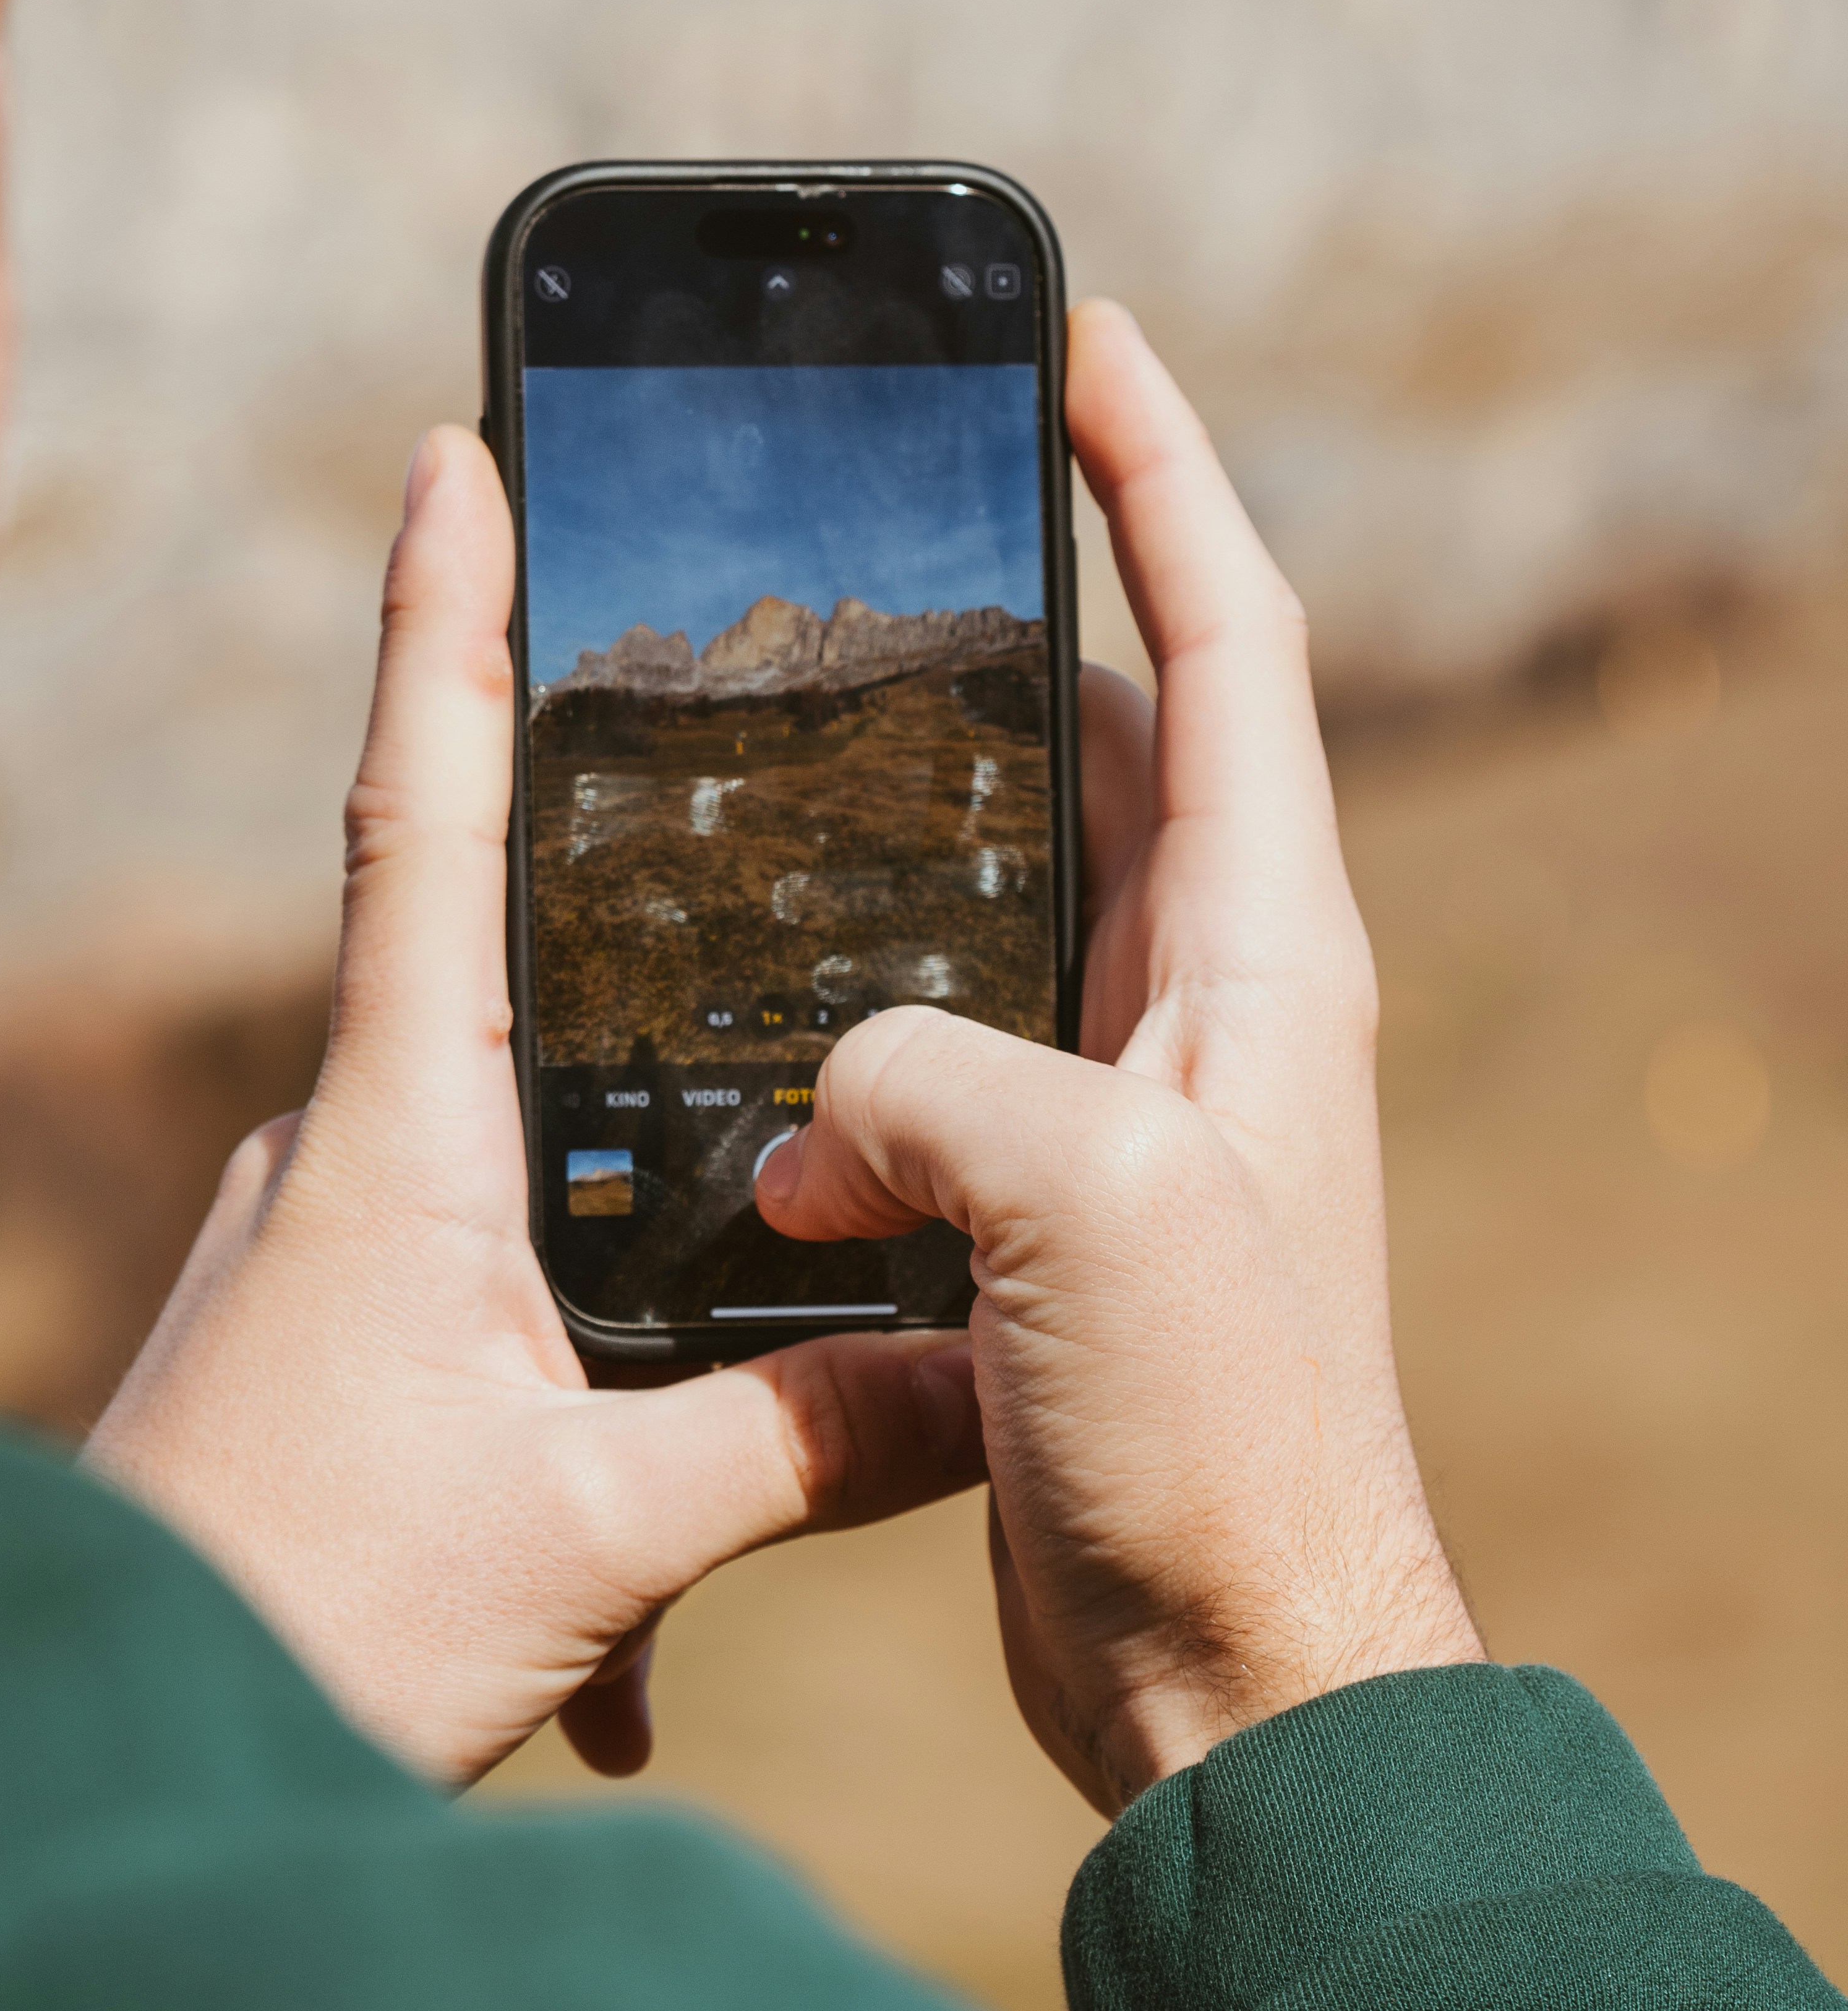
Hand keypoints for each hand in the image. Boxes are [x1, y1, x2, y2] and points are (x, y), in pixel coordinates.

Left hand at [84, 428, 985, 1788]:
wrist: (81, 1767)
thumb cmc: (305, 1627)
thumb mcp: (595, 1543)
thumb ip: (801, 1440)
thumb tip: (981, 1377)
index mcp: (396, 1134)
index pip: (420, 811)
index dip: (446, 621)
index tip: (455, 449)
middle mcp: (339, 1156)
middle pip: (500, 984)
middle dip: (629, 959)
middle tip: (751, 885)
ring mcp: (314, 1254)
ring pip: (522, 1208)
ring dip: (630, 1325)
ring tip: (695, 1485)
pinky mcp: (313, 1353)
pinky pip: (479, 1341)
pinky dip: (570, 1450)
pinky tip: (616, 1644)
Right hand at [757, 302, 1480, 1817]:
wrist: (1240, 1667)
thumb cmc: (1216, 1439)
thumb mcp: (1083, 1203)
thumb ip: (931, 1082)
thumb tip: (821, 1114)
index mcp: (1261, 954)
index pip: (1227, 641)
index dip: (1161, 475)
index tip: (1083, 343)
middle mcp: (1208, 1005)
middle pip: (1112, 742)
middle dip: (1009, 626)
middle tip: (872, 529)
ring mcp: (1124, 1107)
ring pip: (1001, 899)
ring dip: (904, 835)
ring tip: (772, 757)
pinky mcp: (1039, 1209)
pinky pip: (933, 1050)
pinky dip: (845, 1020)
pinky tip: (749, 1026)